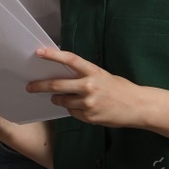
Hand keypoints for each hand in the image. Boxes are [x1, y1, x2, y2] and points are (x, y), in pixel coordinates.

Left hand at [27, 48, 148, 126]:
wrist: (138, 107)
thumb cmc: (120, 89)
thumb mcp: (102, 76)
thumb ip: (84, 75)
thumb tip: (62, 75)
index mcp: (93, 72)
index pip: (69, 60)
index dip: (53, 55)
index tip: (39, 52)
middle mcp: (89, 86)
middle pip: (57, 85)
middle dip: (40, 86)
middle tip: (30, 86)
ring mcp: (88, 103)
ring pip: (62, 101)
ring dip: (58, 99)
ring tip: (60, 97)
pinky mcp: (89, 117)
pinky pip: (72, 112)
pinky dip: (73, 110)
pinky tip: (83, 108)